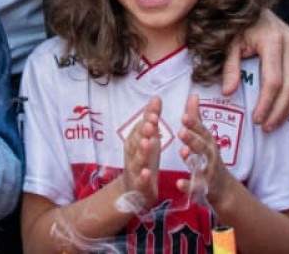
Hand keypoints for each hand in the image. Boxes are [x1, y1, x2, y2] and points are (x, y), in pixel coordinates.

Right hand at [118, 96, 162, 210]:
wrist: (133, 191)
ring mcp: (134, 170)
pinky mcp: (139, 187)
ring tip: (148, 143)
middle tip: (152, 124)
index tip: (155, 112)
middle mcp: (132, 153)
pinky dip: (143, 177)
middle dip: (143, 132)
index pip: (140, 127)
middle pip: (136, 141)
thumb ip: (151, 119)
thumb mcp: (149, 138)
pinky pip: (141, 182)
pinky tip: (147, 173)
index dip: (146, 120)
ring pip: (137, 160)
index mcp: (135, 141)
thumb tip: (156, 97)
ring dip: (142, 152)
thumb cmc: (144, 159)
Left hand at [175, 94, 228, 205]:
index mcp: (208, 143)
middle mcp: (210, 157)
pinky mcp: (204, 189)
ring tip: (183, 152)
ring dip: (192, 159)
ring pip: (201, 165)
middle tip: (182, 131)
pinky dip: (188, 186)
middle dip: (193, 139)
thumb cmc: (210, 159)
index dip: (194, 124)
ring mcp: (208, 173)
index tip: (184, 116)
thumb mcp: (204, 138)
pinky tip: (179, 183)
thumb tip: (193, 95)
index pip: (202, 132)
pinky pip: (196, 188)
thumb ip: (196, 119)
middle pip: (203, 147)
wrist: (224, 190)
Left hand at [222, 9, 288, 130]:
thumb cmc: (240, 27)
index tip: (258, 119)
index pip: (273, 80)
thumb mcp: (230, 43)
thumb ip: (230, 67)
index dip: (267, 103)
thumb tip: (229, 92)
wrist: (255, 8)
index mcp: (272, 40)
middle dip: (279, 110)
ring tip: (277, 122)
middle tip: (267, 126)